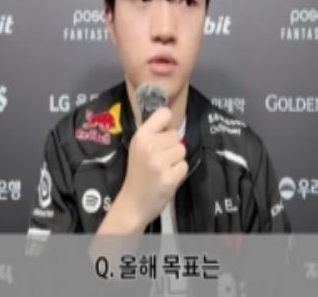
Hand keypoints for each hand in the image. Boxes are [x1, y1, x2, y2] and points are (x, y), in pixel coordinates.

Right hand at [99, 107, 187, 232]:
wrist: (133, 203)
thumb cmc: (137, 173)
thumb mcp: (138, 148)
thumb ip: (153, 134)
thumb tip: (173, 123)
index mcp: (140, 136)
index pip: (164, 114)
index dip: (167, 124)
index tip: (162, 134)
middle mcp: (150, 146)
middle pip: (176, 135)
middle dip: (171, 146)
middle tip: (158, 159)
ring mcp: (160, 162)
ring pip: (182, 150)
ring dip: (176, 160)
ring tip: (163, 168)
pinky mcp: (170, 177)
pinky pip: (184, 165)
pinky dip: (178, 172)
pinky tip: (166, 177)